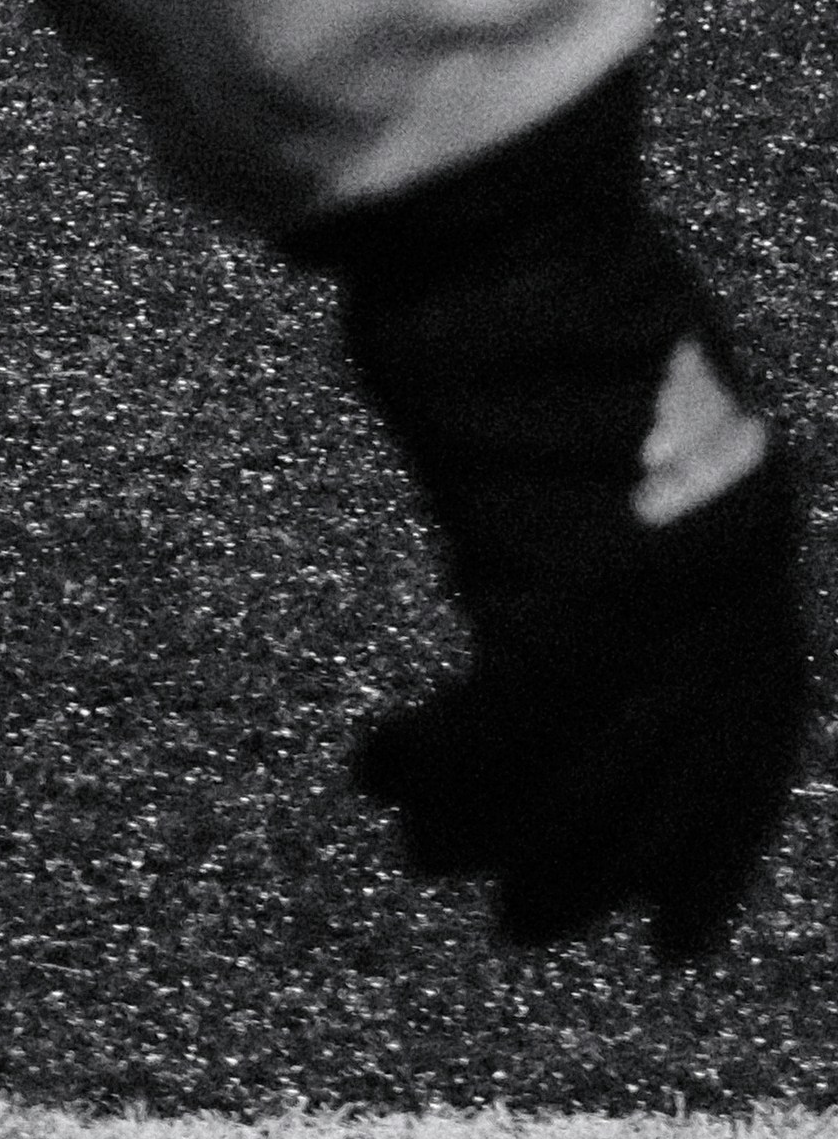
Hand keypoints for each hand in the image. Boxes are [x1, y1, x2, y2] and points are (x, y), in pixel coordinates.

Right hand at [305, 60, 811, 959]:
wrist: (506, 208)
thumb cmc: (522, 273)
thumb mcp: (603, 399)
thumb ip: (607, 503)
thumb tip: (564, 581)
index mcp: (750, 521)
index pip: (758, 723)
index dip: (714, 836)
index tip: (670, 930)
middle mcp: (726, 564)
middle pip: (676, 763)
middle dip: (605, 863)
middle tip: (526, 926)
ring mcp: (652, 567)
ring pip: (596, 759)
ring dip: (508, 828)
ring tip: (431, 861)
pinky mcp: (564, 564)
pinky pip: (509, 711)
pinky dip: (445, 759)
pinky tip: (381, 773)